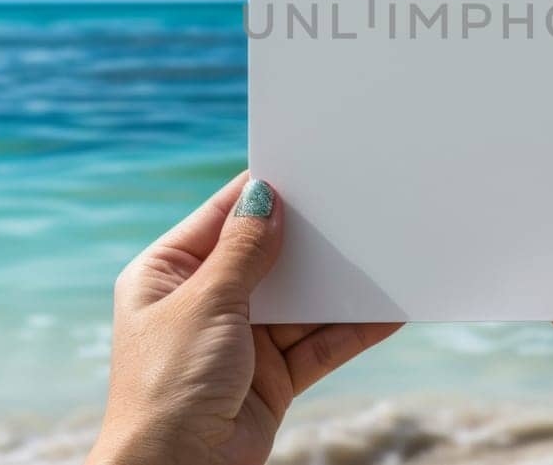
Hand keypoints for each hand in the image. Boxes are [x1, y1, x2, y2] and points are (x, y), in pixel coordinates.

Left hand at [87, 171, 400, 464]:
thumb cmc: (168, 386)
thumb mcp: (206, 303)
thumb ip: (243, 251)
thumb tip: (267, 198)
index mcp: (166, 274)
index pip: (221, 219)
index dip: (262, 194)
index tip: (306, 167)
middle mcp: (203, 303)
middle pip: (267, 258)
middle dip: (308, 240)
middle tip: (353, 206)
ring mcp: (240, 341)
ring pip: (299, 301)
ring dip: (335, 285)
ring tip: (380, 252)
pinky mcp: (272, 377)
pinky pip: (318, 343)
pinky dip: (351, 328)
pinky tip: (386, 310)